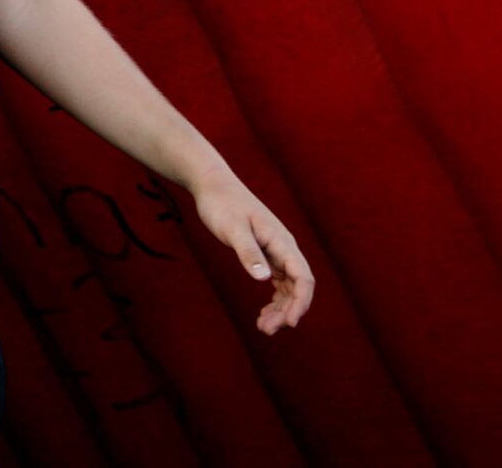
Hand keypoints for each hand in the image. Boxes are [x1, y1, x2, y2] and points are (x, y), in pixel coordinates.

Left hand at [189, 171, 314, 334]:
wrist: (213, 186)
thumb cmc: (222, 204)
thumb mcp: (232, 229)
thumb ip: (248, 252)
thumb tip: (264, 278)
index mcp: (282, 242)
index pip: (303, 278)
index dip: (301, 302)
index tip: (291, 322)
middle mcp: (285, 249)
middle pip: (297, 287)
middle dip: (287, 311)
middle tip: (266, 330)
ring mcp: (276, 252)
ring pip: (288, 288)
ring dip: (280, 309)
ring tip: (263, 328)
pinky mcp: (265, 254)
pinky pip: (278, 282)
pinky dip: (274, 300)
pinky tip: (264, 313)